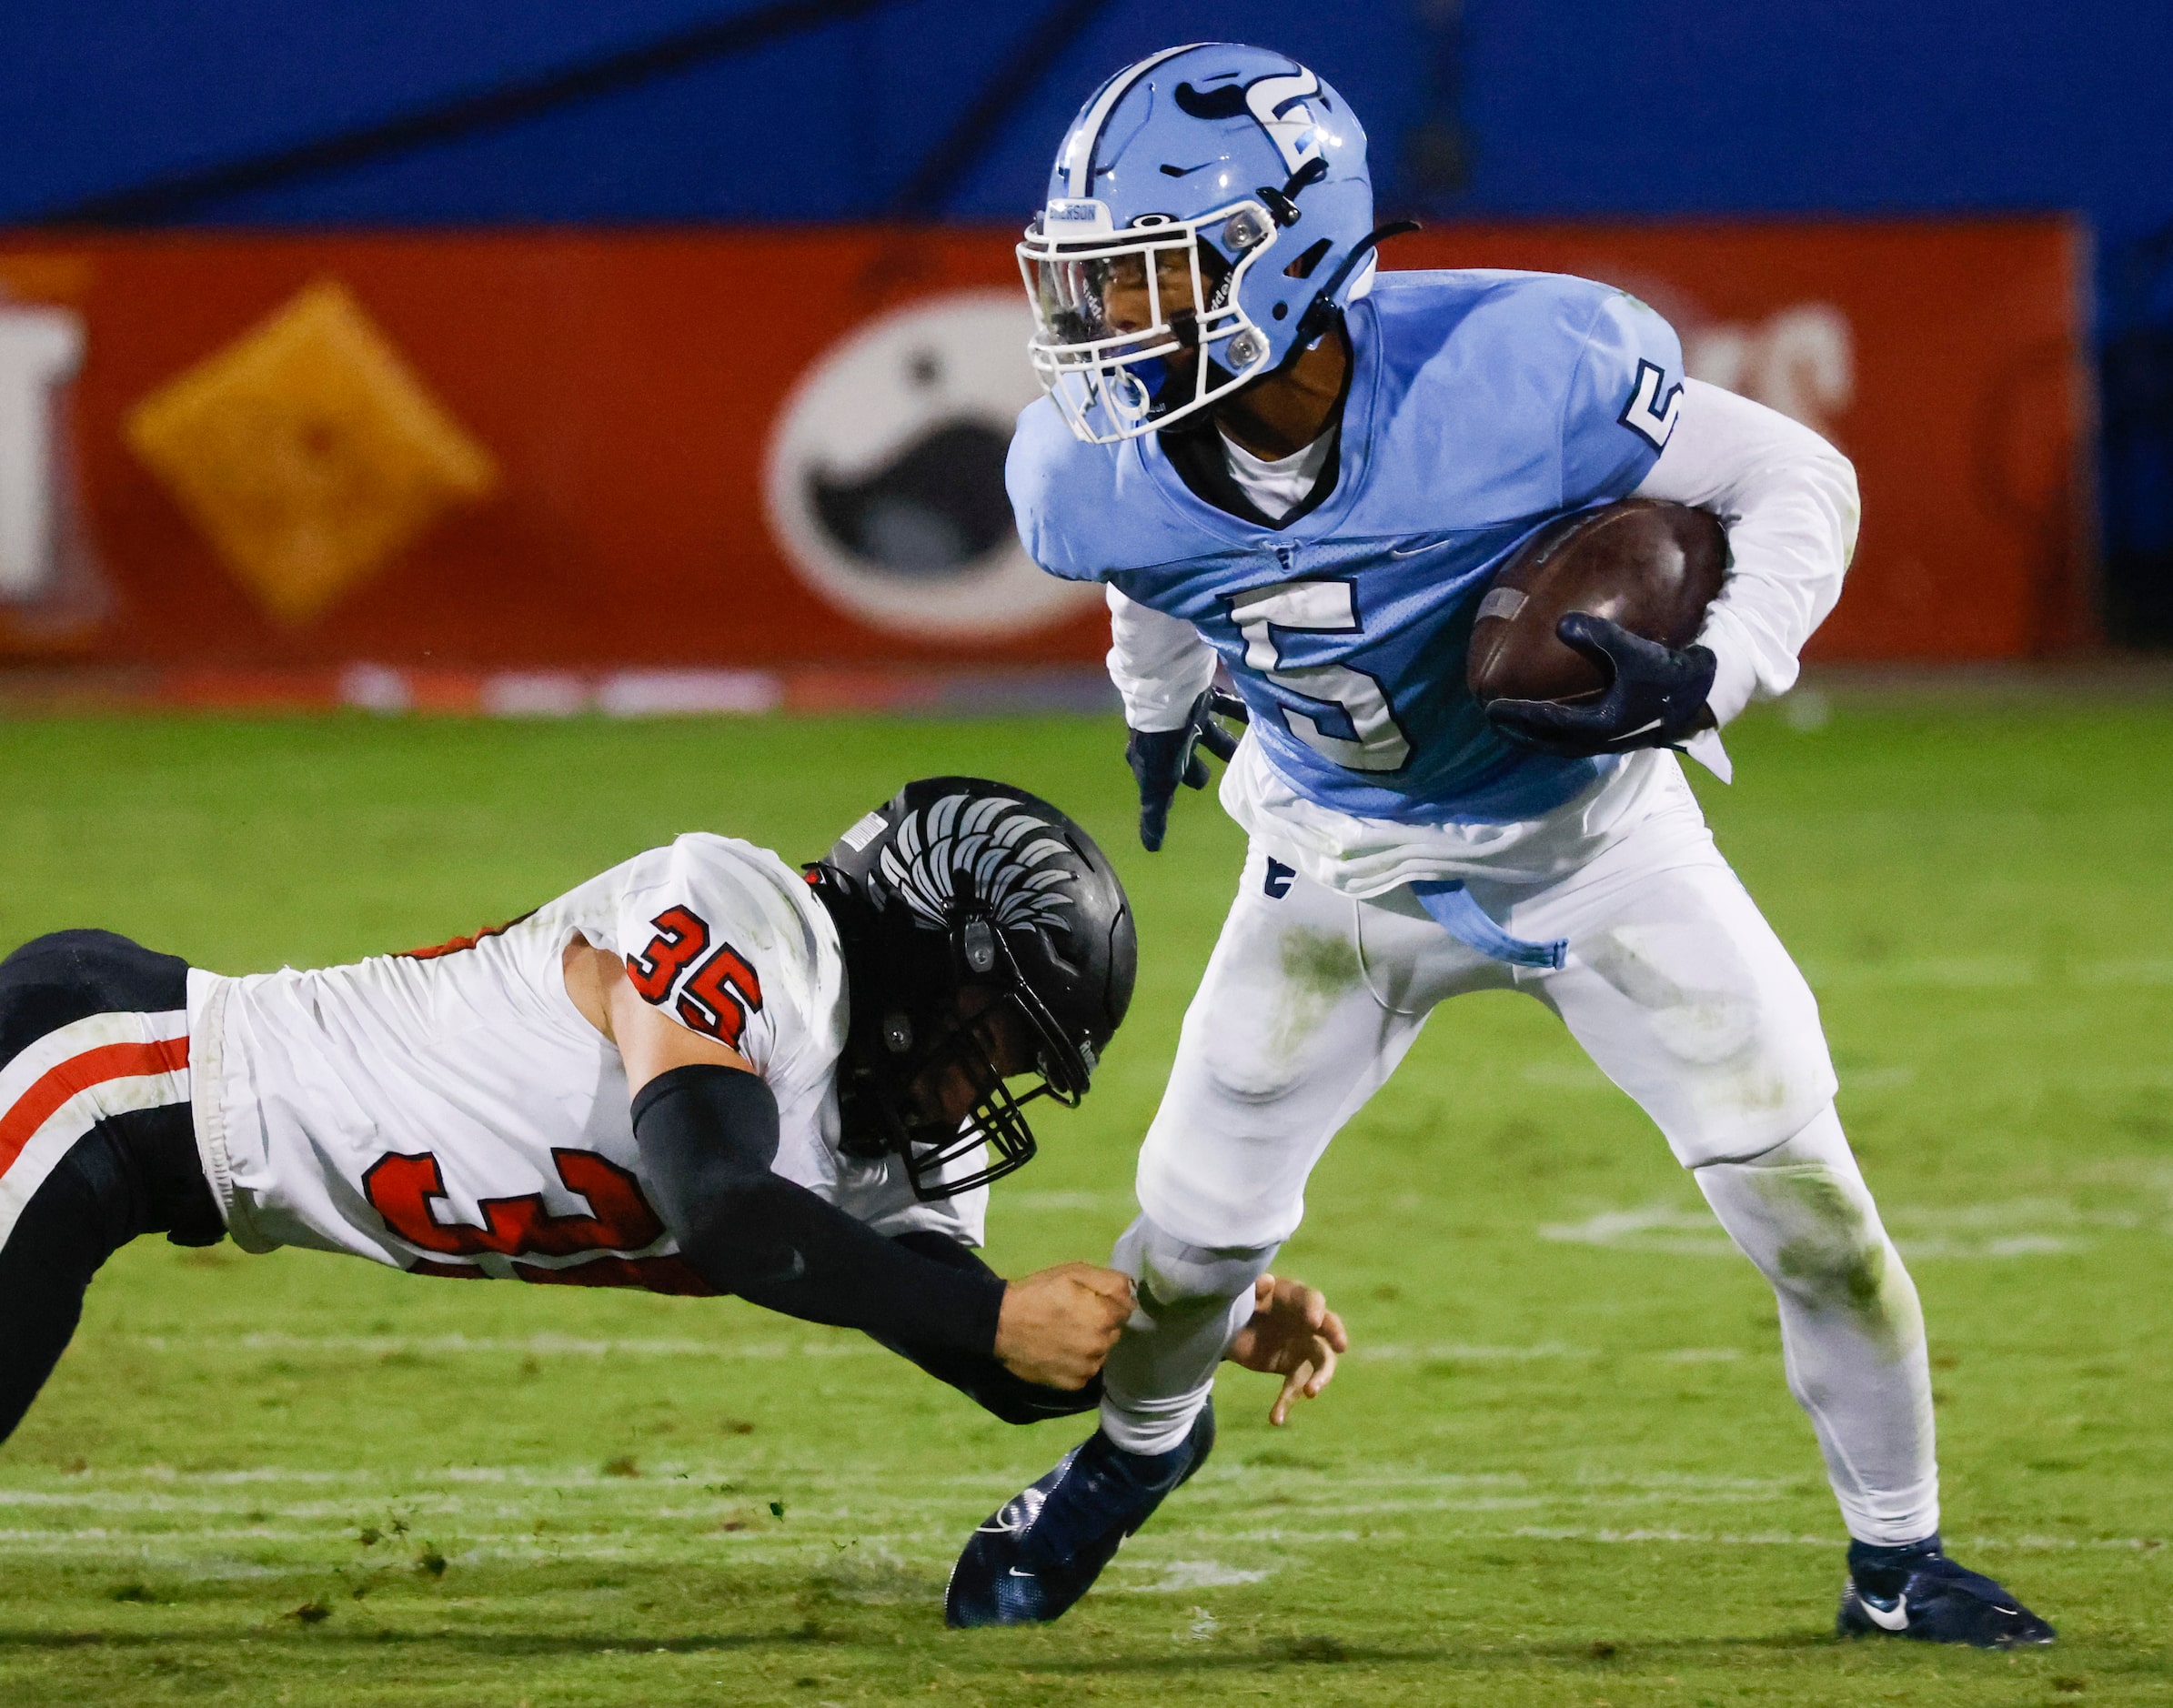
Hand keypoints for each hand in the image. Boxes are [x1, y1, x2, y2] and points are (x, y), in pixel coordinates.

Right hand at [993, 1262, 1134, 1389]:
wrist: (1000, 1325)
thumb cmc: (1037, 1293)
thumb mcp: (1072, 1273)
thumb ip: (1109, 1281)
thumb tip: (1132, 1292)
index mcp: (1104, 1316)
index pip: (1127, 1309)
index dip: (1109, 1302)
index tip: (1091, 1300)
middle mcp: (1101, 1345)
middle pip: (1114, 1331)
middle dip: (1102, 1322)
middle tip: (1076, 1315)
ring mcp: (1088, 1368)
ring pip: (1101, 1351)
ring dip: (1091, 1343)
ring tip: (1066, 1334)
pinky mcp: (1075, 1383)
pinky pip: (1087, 1369)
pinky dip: (1079, 1361)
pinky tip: (1060, 1350)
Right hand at [1126, 688, 1247, 850]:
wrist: (1167, 696)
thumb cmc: (1161, 745)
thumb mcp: (1158, 784)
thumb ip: (1155, 814)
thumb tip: (1151, 848)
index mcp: (1149, 755)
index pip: (1160, 775)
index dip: (1173, 786)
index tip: (1193, 791)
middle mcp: (1164, 733)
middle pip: (1184, 753)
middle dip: (1200, 763)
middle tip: (1223, 774)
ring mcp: (1183, 712)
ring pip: (1206, 731)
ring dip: (1224, 742)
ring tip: (1246, 753)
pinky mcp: (1201, 692)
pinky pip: (1225, 704)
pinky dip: (1239, 713)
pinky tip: (1256, 720)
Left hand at [1226, 1274, 1347, 1425]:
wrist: (1229, 1328)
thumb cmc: (1241, 1302)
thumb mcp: (1243, 1295)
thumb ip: (1254, 1289)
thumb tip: (1266, 1282)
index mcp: (1294, 1297)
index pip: (1312, 1299)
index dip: (1314, 1309)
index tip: (1314, 1321)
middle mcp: (1306, 1322)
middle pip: (1328, 1328)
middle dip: (1335, 1334)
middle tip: (1340, 1346)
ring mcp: (1304, 1346)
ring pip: (1321, 1363)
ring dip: (1319, 1379)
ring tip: (1310, 1393)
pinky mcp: (1294, 1368)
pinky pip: (1296, 1387)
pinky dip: (1286, 1403)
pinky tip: (1276, 1418)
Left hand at [1485, 612, 1715, 757]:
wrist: (1708, 696)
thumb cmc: (1670, 675)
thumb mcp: (1635, 652)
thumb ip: (1599, 637)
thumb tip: (1560, 624)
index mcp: (1598, 724)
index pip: (1544, 721)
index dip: (1515, 714)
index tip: (1490, 707)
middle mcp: (1599, 739)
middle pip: (1546, 742)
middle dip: (1518, 733)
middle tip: (1494, 722)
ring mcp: (1611, 742)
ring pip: (1561, 746)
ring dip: (1536, 738)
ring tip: (1516, 726)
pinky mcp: (1622, 737)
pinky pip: (1577, 741)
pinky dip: (1557, 735)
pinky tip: (1555, 721)